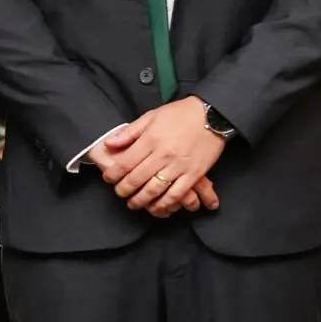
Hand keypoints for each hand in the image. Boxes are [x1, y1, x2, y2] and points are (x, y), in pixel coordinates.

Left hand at [97, 96, 227, 216]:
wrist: (212, 114)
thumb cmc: (180, 114)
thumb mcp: (151, 116)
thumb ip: (130, 132)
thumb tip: (109, 144)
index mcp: (150, 139)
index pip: (126, 162)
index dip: (114, 174)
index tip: (108, 179)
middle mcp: (163, 154)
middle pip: (137, 178)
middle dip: (124, 190)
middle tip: (119, 194)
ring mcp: (179, 166)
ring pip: (155, 190)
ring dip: (141, 200)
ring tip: (133, 203)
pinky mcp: (194, 174)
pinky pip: (177, 194)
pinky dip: (165, 204)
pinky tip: (157, 207)